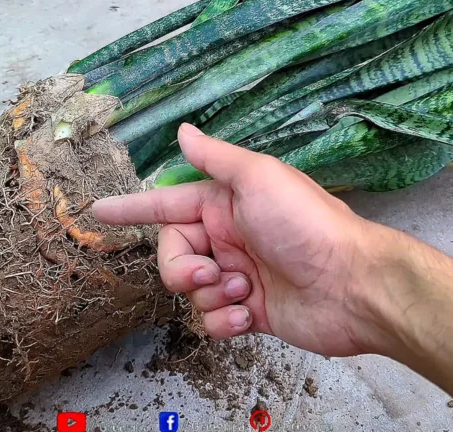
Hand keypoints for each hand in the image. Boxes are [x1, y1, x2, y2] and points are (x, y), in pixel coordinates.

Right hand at [94, 124, 452, 415]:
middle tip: (209, 273)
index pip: (166, 204)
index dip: (132, 207)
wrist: (352, 284)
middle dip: (181, 269)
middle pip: (173, 255)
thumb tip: (184, 130)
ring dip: (207, 296)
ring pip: (189, 292)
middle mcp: (229, 237)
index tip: (99, 211)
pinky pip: (211, 321)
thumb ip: (216, 158)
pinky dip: (223, 322)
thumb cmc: (308, 225)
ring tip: (242, 292)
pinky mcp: (250, 312)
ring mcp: (238, 276)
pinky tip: (248, 316)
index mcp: (226, 203)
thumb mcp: (260, 178)